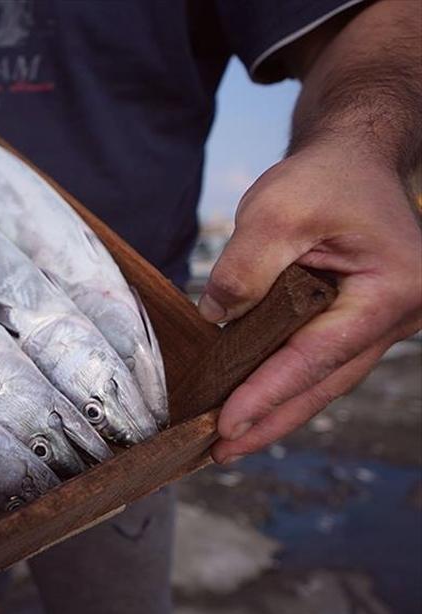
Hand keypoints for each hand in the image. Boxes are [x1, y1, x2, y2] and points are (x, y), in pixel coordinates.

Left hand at [199, 138, 421, 462]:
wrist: (355, 159)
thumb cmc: (326, 178)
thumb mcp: (277, 209)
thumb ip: (246, 267)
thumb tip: (216, 318)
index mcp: (393, 289)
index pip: (319, 356)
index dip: (269, 394)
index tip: (227, 426)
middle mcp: (399, 315)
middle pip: (327, 382)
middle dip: (272, 420)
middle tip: (220, 453)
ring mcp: (383, 322)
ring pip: (325, 379)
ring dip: (277, 410)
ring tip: (227, 443)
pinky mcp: (359, 321)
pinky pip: (320, 362)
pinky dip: (285, 384)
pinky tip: (250, 405)